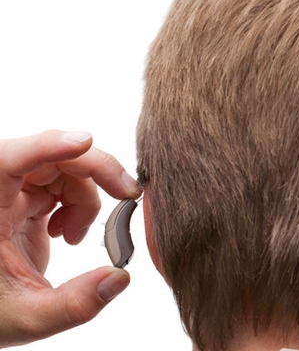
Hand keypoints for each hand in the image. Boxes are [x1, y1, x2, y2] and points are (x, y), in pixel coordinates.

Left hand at [0, 130, 139, 346]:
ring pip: (64, 168)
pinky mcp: (24, 201)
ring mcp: (11, 194)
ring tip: (78, 236)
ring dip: (87, 196)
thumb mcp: (27, 318)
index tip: (85, 142)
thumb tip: (120, 277)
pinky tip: (68, 233)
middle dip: (95, 170)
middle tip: (126, 194)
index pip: (11, 159)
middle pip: (52, 157)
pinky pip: (62, 183)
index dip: (48, 146)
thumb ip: (74, 303)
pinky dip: (79, 204)